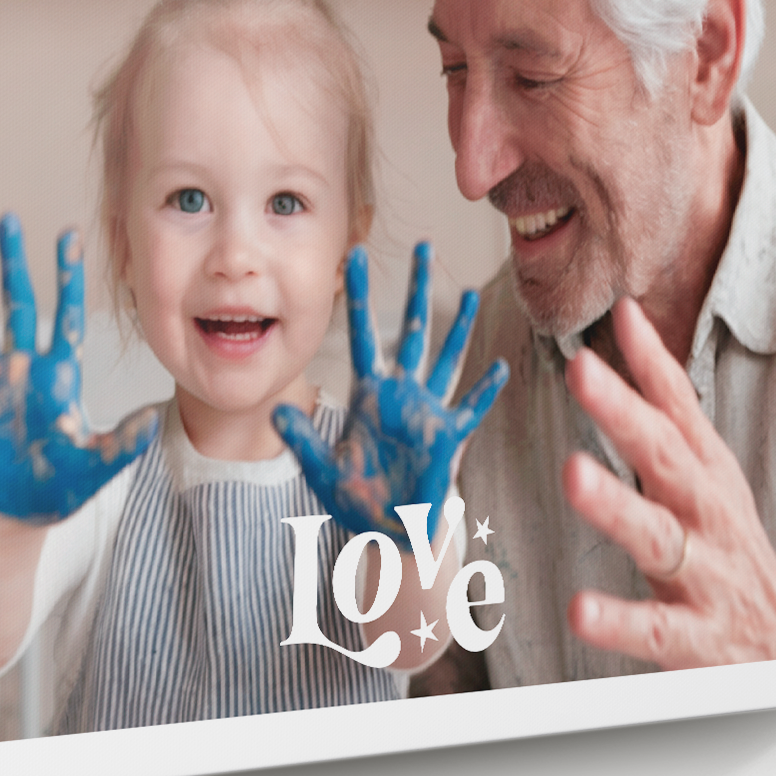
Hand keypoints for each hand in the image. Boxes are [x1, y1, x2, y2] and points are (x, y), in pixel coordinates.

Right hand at [0, 214, 160, 527]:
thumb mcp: (95, 467)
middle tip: (7, 219)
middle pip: (16, 305)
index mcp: (57, 378)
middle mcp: (21, 371)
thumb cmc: (58, 490)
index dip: (67, 276)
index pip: (66, 316)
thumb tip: (153, 420)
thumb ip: (122, 444)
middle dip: (11, 262)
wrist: (15, 516)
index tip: (69, 235)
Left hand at [273, 243, 508, 546]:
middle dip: (417, 290)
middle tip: (424, 246)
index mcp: (367, 395)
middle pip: (412, 331)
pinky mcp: (448, 437)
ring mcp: (427, 412)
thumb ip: (302, 440)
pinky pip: (469, 409)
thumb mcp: (322, 469)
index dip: (358, 296)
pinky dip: (484, 391)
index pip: (362, 334)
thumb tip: (275, 411)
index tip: (353, 255)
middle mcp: (399, 393)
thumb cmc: (354, 499)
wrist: (385, 529)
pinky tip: (499, 368)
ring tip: (468, 290)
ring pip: (446, 358)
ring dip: (458, 327)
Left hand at [563, 298, 775, 666]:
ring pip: (658, 536)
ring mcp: (704, 573)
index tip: (623, 314)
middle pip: (666, 457)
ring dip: (616, 505)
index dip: (652, 362)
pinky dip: (618, 620)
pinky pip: (653, 628)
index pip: (679, 409)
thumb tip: (629, 316)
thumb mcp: (707, 467)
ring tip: (574, 474)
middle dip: (623, 412)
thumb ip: (667, 398)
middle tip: (582, 371)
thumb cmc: (729, 541)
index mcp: (704, 474)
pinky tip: (581, 610)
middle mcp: (705, 514)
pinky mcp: (696, 635)